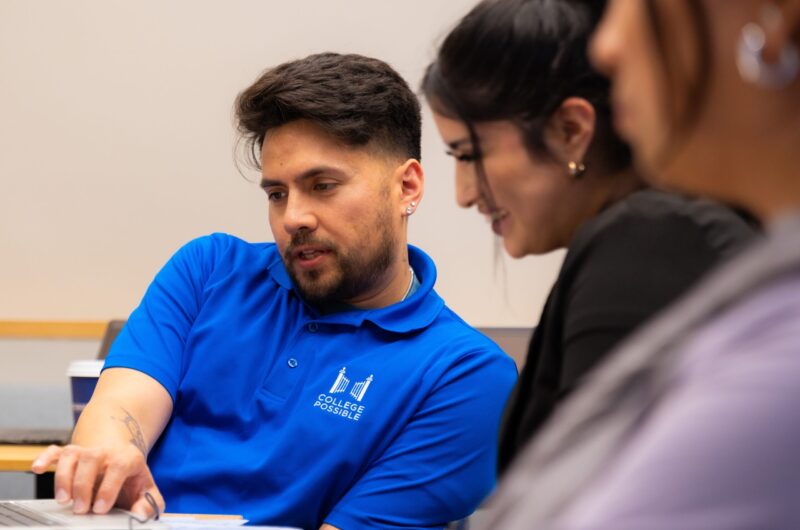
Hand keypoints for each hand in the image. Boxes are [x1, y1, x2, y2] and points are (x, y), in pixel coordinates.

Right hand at [31, 444, 164, 517]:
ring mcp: (86, 451)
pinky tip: (38, 469)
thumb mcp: (147, 490)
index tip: (100, 508)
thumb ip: (149, 504)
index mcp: (127, 458)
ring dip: (63, 476)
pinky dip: (44, 458)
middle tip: (80, 509)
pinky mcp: (69, 454)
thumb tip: (139, 514)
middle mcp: (105, 452)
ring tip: (63, 500)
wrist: (121, 456)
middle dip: (83, 485)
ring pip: (71, 455)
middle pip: (91, 459)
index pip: (118, 466)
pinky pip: (55, 451)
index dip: (109, 487)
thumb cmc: (132, 478)